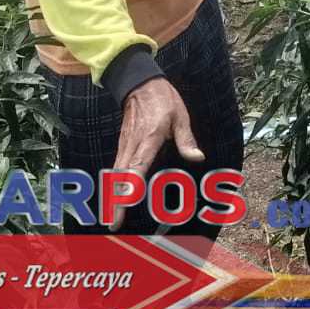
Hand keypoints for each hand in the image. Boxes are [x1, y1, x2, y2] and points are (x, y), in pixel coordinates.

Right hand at [110, 77, 202, 229]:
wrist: (140, 83)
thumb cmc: (163, 100)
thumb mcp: (180, 116)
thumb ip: (187, 139)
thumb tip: (197, 157)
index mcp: (148, 140)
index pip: (136, 169)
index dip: (130, 189)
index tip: (124, 205)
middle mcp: (132, 146)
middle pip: (120, 178)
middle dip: (115, 202)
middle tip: (113, 225)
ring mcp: (124, 145)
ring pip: (115, 175)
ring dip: (112, 196)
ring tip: (112, 218)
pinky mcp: (122, 145)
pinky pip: (116, 168)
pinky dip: (113, 184)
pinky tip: (114, 197)